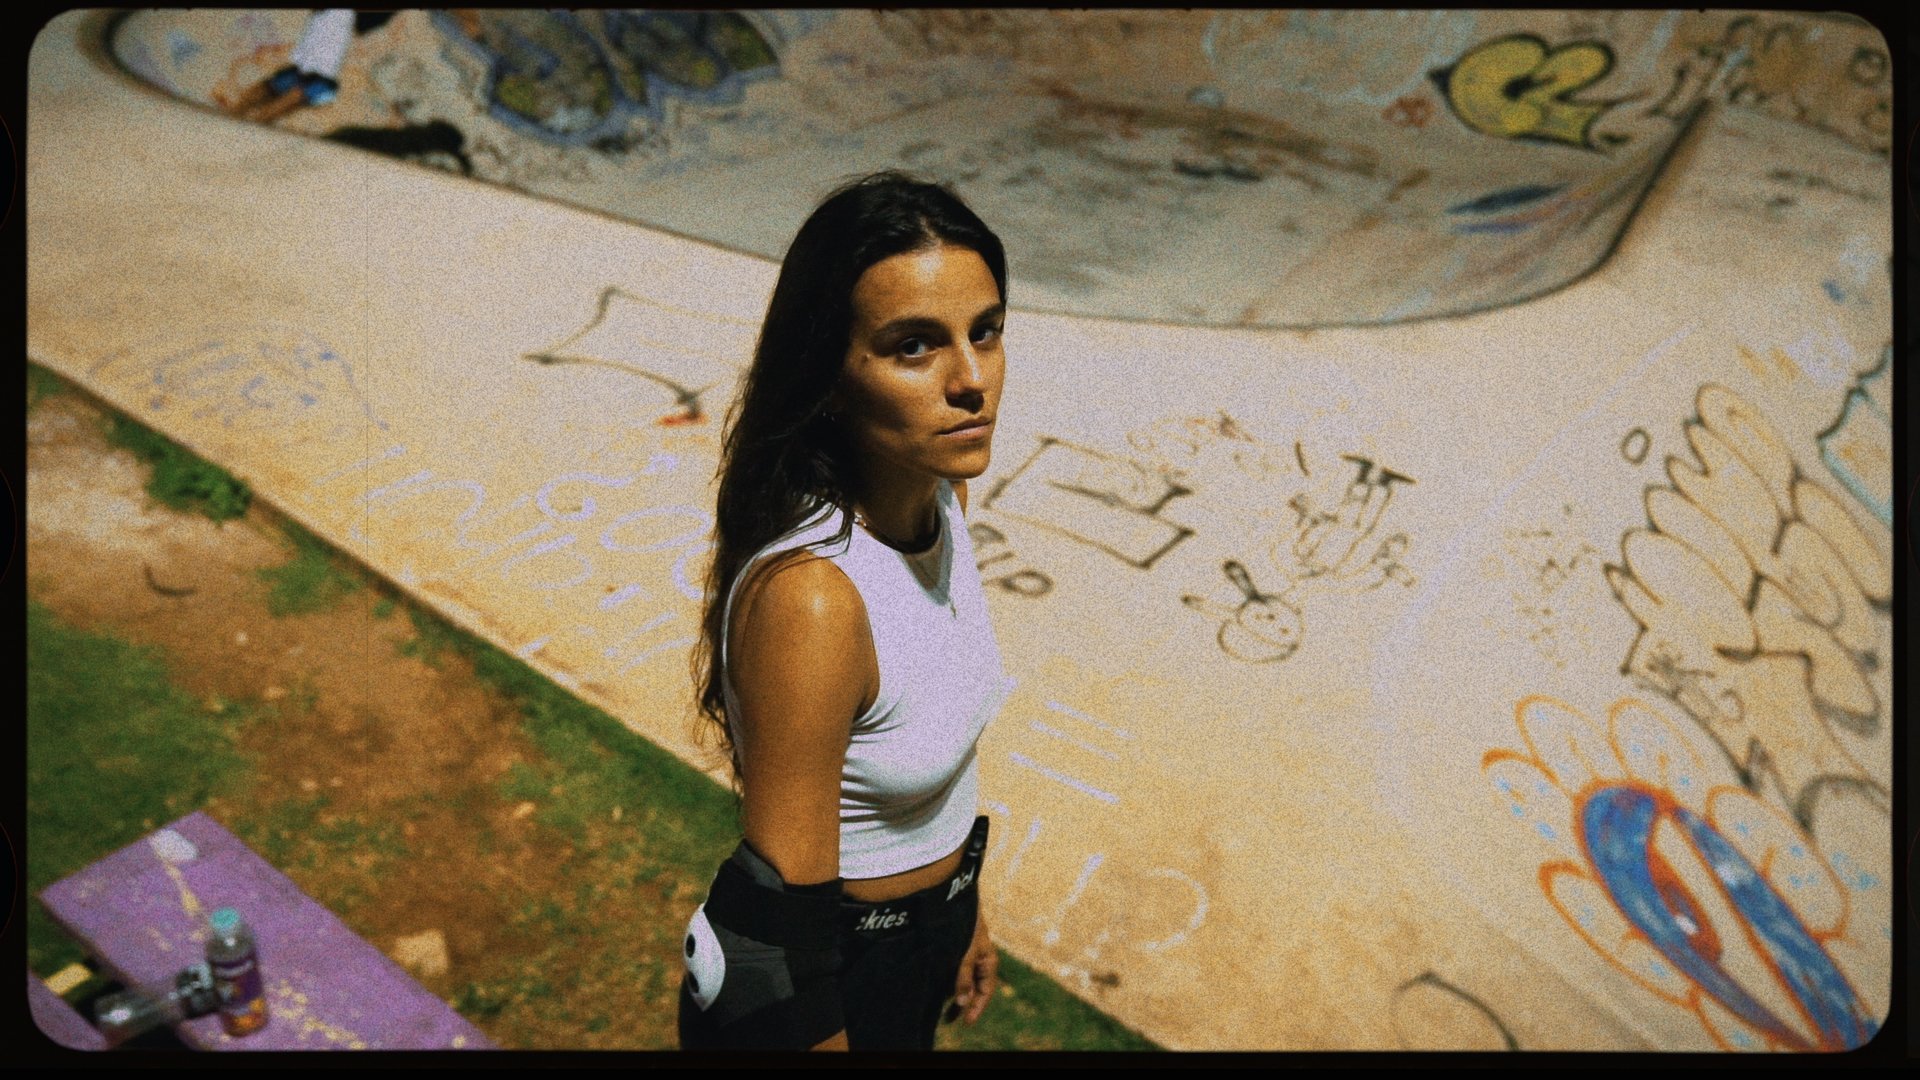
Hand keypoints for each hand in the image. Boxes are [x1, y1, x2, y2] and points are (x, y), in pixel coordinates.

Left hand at [951, 910, 998, 1024]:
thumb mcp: (965, 954)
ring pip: (963, 980)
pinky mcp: (957, 949)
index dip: (977, 1007)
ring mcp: (969, 955)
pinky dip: (949, 982)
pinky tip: (938, 989)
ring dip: (955, 994)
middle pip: (974, 988)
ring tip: (942, 1010)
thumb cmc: (965, 925)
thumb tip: (961, 1002)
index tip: (966, 1022)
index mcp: (988, 961)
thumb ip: (963, 978)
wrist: (956, 899)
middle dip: (963, 1004)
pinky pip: (955, 972)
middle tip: (950, 1020)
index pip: (985, 991)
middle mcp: (980, 960)